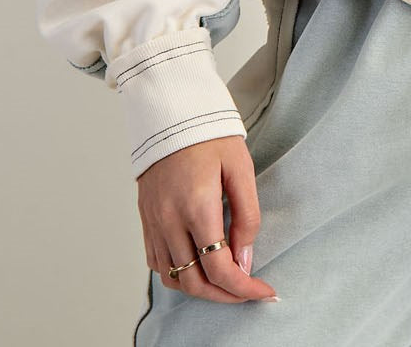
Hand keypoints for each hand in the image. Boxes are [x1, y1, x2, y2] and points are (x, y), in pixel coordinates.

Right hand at [137, 136, 278, 304]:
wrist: (171, 114)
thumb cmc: (210, 137)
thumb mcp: (241, 168)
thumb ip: (247, 216)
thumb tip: (246, 260)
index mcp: (197, 207)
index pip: (219, 268)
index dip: (244, 288)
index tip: (264, 292)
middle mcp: (170, 221)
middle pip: (196, 283)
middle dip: (225, 296)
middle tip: (248, 292)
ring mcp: (154, 223)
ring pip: (175, 279)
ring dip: (202, 289)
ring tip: (227, 283)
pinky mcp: (146, 221)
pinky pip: (159, 264)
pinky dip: (180, 275)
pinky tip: (199, 267)